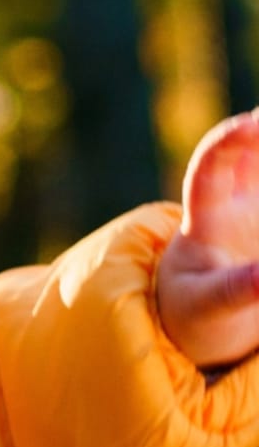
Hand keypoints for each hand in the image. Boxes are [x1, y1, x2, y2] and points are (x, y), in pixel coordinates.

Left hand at [159, 110, 258, 368]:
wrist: (202, 323)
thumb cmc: (193, 311)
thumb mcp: (206, 305)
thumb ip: (236, 290)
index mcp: (204, 219)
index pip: (208, 168)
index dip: (226, 141)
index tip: (251, 122)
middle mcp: (232, 205)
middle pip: (247, 153)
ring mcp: (256, 212)